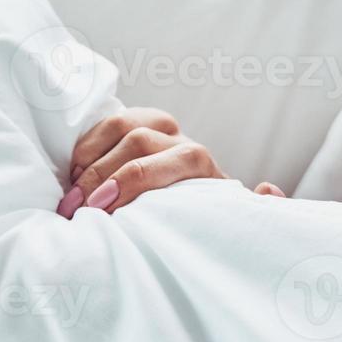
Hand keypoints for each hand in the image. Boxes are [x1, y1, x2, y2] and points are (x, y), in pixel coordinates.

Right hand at [58, 109, 284, 218]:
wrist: (193, 203)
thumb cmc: (204, 217)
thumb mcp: (226, 218)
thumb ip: (251, 209)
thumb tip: (269, 189)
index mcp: (204, 163)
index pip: (177, 158)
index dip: (136, 179)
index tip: (105, 209)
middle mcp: (181, 140)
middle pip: (140, 139)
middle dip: (104, 174)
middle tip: (78, 207)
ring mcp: (154, 129)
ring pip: (120, 123)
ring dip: (90, 158)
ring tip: (72, 192)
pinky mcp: (130, 126)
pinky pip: (103, 123)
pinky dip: (83, 147)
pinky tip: (72, 176)